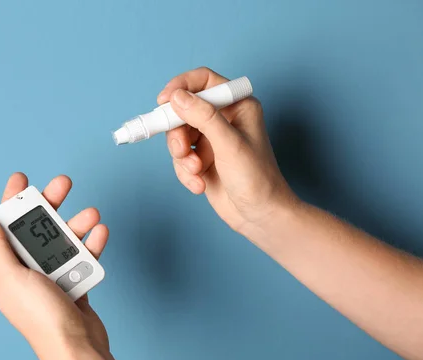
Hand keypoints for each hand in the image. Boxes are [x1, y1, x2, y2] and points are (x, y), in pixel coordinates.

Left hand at [0, 172, 110, 359]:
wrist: (76, 349)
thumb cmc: (41, 317)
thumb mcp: (13, 276)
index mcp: (5, 269)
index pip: (5, 227)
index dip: (12, 200)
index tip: (21, 178)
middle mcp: (27, 271)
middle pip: (38, 229)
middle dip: (51, 205)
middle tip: (63, 184)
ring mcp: (51, 278)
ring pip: (64, 241)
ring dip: (78, 225)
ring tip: (91, 215)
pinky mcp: (74, 283)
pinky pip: (82, 258)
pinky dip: (92, 245)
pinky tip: (99, 234)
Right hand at [157, 67, 298, 232]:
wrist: (259, 215)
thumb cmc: (257, 178)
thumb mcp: (229, 144)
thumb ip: (203, 117)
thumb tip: (176, 97)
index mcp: (237, 105)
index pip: (204, 80)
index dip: (181, 86)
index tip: (163, 101)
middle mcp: (223, 118)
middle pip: (183, 110)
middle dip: (178, 133)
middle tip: (181, 150)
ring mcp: (211, 139)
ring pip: (178, 135)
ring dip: (182, 156)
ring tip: (195, 171)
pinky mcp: (202, 159)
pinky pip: (180, 157)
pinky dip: (185, 172)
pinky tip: (199, 184)